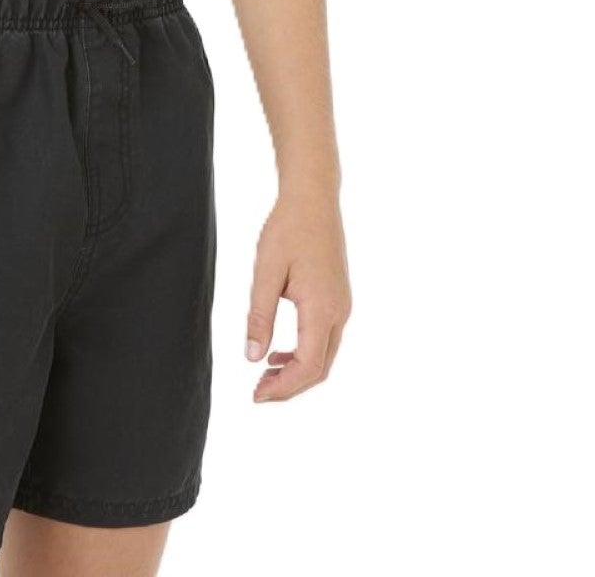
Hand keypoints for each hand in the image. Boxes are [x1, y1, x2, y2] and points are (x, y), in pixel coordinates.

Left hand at [246, 187, 350, 400]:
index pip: (307, 367)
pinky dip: (304, 354)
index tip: (255, 396)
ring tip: (264, 375)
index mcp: (322, 309)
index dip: (283, 388)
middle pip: (320, 368)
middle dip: (290, 387)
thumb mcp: (265, 271)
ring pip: (324, 355)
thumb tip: (252, 357)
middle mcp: (339, 312)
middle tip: (257, 392)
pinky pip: (325, 338)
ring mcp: (342, 306)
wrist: (313, 198)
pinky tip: (279, 352)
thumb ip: (259, 316)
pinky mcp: (338, 298)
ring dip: (297, 372)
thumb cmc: (287, 229)